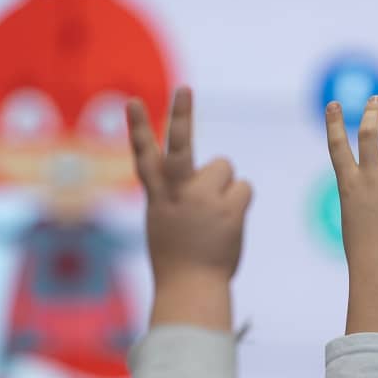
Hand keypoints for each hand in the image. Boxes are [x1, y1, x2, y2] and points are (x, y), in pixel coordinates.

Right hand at [127, 86, 251, 329]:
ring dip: (224, 186)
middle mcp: (178, 194)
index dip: (137, 128)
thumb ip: (179, 195)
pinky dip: (240, 201)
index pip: (144, 156)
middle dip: (181, 116)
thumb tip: (210, 175)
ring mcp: (203, 202)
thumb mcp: (166, 222)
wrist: (192, 289)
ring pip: (224, 167)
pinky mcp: (229, 210)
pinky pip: (243, 188)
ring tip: (215, 215)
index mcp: (158, 198)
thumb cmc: (178, 259)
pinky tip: (229, 223)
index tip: (133, 102)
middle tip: (184, 89)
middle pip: (179, 146)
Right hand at [326, 95, 377, 336]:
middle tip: (377, 99)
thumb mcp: (356, 214)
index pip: (338, 146)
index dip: (335, 122)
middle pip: (370, 132)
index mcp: (348, 184)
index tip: (334, 104)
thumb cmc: (366, 248)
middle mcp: (368, 178)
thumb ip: (370, 190)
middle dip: (373, 111)